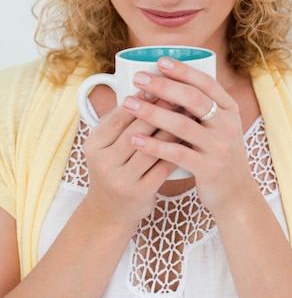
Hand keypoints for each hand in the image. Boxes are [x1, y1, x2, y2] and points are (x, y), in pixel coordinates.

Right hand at [82, 95, 179, 231]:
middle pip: (137, 130)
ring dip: (174, 129)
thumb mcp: (106, 145)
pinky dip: (178, 151)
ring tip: (190, 114)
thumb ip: (120, 121)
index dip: (142, 100)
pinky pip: (163, 167)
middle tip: (181, 95)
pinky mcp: (140, 193)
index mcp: (94, 145)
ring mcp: (121, 180)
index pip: (120, 116)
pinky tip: (190, 139)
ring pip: (152, 147)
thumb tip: (147, 90)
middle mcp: (104, 162)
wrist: (110, 212)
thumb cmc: (114, 169)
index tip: (160, 85)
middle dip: (161, 110)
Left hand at [123, 57, 257, 216]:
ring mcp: (220, 147)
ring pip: (182, 124)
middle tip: (138, 78)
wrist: (236, 194)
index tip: (160, 61)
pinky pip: (177, 153)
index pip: (206, 83)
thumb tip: (166, 83)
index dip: (183, 71)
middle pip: (193, 99)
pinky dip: (154, 145)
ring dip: (153, 112)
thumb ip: (201, 108)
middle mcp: (227, 125)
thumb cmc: (218, 155)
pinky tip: (135, 140)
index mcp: (229, 110)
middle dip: (163, 86)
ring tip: (129, 104)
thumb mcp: (219, 127)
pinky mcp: (209, 168)